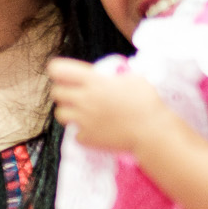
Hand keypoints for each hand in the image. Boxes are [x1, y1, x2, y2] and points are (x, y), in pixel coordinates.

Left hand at [47, 57, 164, 154]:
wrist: (151, 131)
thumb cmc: (147, 102)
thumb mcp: (133, 78)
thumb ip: (115, 76)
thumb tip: (110, 76)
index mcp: (93, 81)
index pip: (58, 70)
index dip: (59, 71)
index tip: (65, 74)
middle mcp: (84, 100)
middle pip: (56, 93)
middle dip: (64, 92)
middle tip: (76, 94)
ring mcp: (83, 120)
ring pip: (60, 114)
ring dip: (69, 112)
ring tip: (82, 112)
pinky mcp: (87, 138)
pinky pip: (75, 134)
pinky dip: (83, 133)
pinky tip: (95, 130)